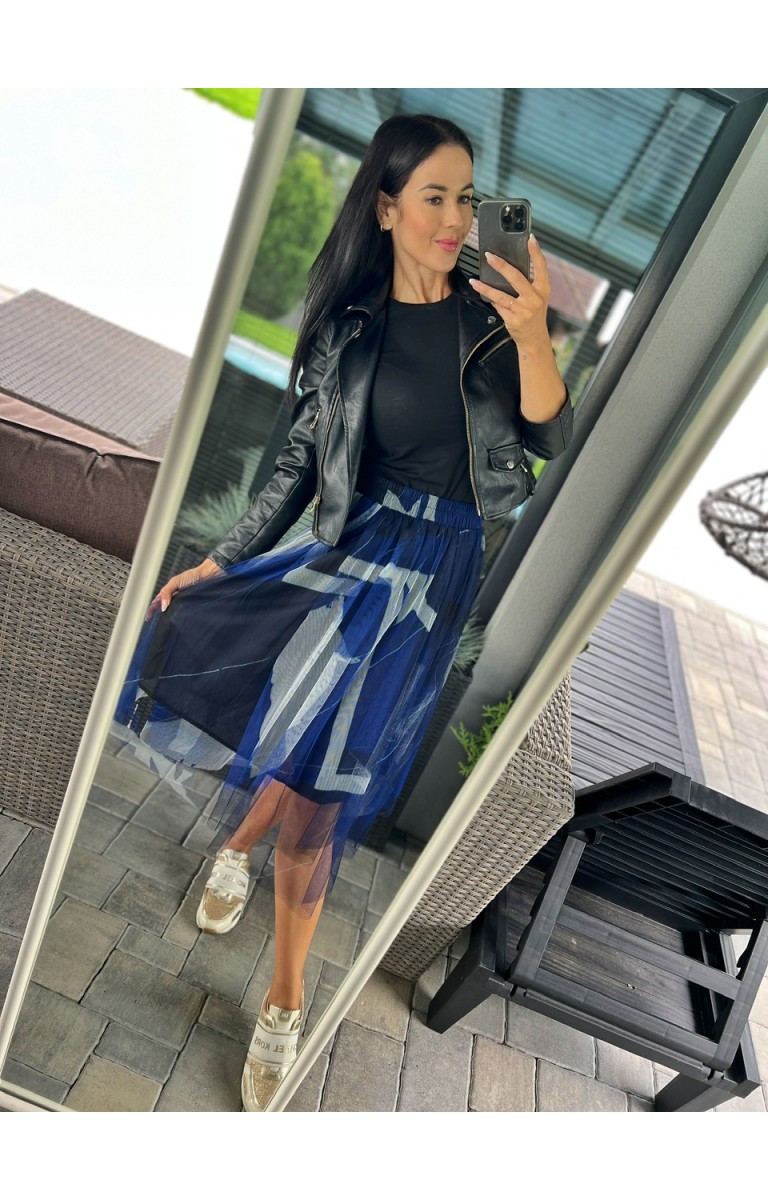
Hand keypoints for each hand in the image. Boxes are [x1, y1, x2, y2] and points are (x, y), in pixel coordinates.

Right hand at [145, 557, 224, 620]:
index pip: (158, 603)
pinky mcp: (193, 607)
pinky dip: (181, 618)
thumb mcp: (176, 582)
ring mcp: (184, 603)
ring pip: (174, 613)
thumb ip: (166, 592)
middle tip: (157, 624)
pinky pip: (185, 614)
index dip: (152, 610)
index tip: (147, 618)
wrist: (209, 575)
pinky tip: (179, 622)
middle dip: (160, 616)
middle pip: (165, 610)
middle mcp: (176, 599)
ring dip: (171, 618)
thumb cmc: (193, 576)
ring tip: (167, 625)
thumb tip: (163, 607)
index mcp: (169, 592)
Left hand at [469, 235, 551, 350]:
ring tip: (474, 280)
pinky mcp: (513, 319)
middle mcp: (535, 299)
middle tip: (489, 256)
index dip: (536, 252)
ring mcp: (524, 310)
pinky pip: (498, 306)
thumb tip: (508, 267)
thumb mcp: (538, 297)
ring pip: (501, 295)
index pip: (541, 267)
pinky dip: (490, 300)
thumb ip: (529, 283)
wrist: (534, 339)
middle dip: (501, 266)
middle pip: (516, 278)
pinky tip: (482, 293)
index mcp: (543, 289)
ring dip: (485, 287)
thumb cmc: (534, 314)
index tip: (530, 239)